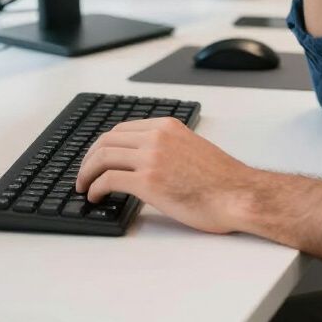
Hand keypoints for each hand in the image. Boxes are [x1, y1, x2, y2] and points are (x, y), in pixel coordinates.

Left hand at [74, 117, 256, 233]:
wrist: (238, 194)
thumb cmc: (222, 180)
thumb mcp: (192, 148)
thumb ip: (168, 147)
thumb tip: (146, 162)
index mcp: (167, 126)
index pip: (122, 129)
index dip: (103, 145)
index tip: (96, 158)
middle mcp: (157, 137)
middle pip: (107, 139)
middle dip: (89, 157)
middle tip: (83, 173)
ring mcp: (151, 157)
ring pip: (103, 156)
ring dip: (86, 172)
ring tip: (83, 186)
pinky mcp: (148, 181)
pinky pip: (109, 179)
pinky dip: (95, 186)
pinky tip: (95, 195)